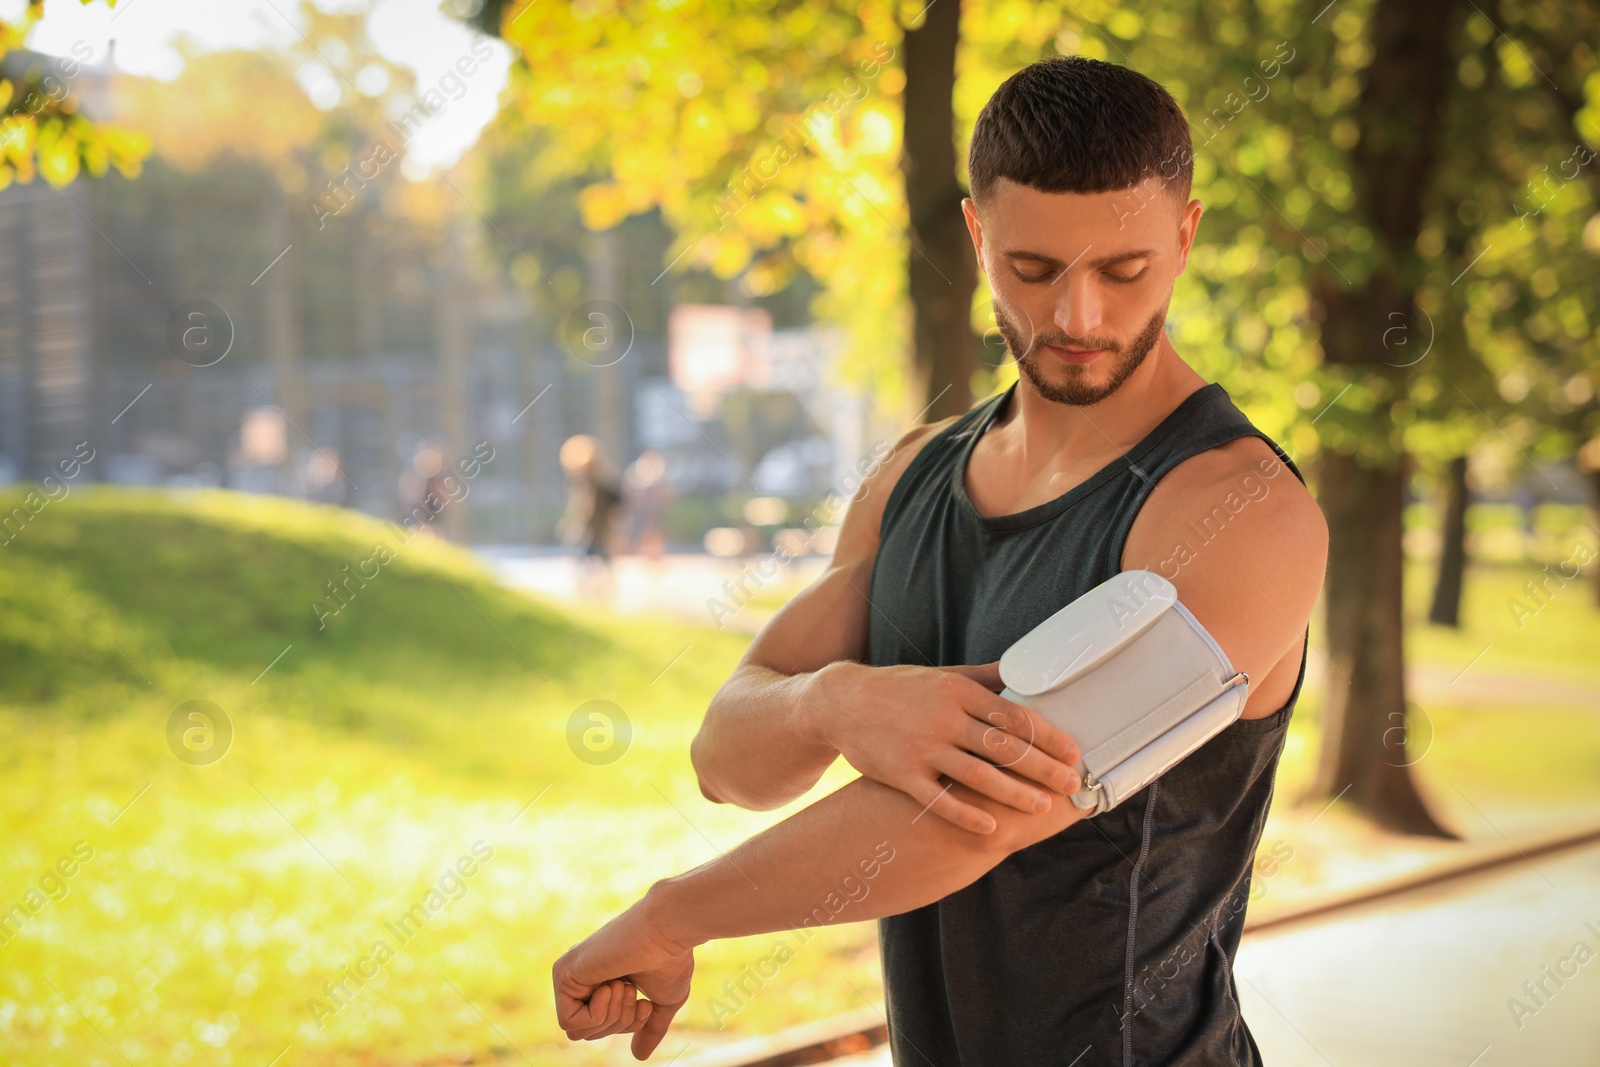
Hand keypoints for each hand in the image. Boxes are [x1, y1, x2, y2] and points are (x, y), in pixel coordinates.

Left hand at [553, 892, 695, 1059]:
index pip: (601, 1028)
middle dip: (619, 1024)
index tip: (645, 1003)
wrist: (667, 932)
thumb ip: (647, 1027)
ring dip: (611, 1017)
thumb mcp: (661, 1002)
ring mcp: (569, 974)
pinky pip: (570, 1023)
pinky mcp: (562, 973)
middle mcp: (581, 978)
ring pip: (578, 1033)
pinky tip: (609, 986)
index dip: (626, 1026)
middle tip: (633, 992)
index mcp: (602, 982)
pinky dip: (596, 1014)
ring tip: (625, 985)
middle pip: (588, 1035)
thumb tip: (638, 1056)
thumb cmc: (669, 960)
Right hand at [807, 660, 1080, 833]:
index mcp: (958, 691)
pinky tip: (990, 828)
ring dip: (1014, 793)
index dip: (1047, 735)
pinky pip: (939, 800)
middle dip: (1043, 767)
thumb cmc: (898, 688)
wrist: (840, 702)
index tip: (1072, 751)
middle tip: (1071, 784)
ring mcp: (922, 748)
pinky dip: (966, 815)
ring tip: (1040, 806)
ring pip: (978, 775)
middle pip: (1004, 747)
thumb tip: (1021, 672)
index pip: (1014, 715)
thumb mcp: (941, 675)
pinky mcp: (901, 774)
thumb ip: (983, 677)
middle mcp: (944, 718)